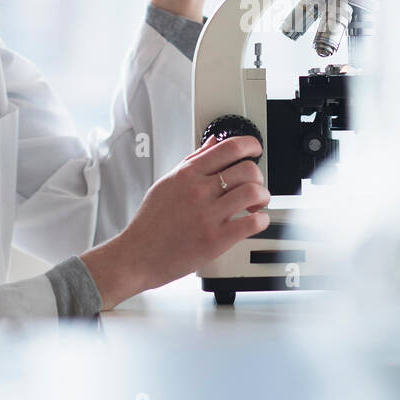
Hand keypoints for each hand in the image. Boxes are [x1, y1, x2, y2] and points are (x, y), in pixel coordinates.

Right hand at [80, 135, 269, 308]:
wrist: (136, 256)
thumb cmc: (150, 223)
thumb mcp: (167, 183)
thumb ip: (193, 161)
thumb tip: (213, 143)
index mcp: (187, 175)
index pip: (229, 148)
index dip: (250, 145)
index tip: (255, 149)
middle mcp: (198, 191)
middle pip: (247, 169)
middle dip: (258, 176)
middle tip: (255, 185)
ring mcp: (208, 215)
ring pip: (253, 192)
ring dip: (263, 197)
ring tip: (257, 204)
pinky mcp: (215, 240)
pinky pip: (251, 223)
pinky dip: (262, 220)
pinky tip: (256, 222)